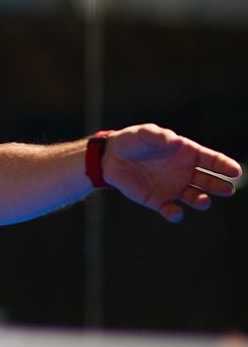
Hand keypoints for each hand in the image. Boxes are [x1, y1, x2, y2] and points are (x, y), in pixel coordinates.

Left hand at [103, 124, 241, 222]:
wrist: (111, 157)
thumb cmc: (132, 141)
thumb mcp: (144, 133)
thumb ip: (159, 135)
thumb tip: (174, 140)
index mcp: (187, 154)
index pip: (212, 160)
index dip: (225, 166)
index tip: (235, 171)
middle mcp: (185, 172)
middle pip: (208, 181)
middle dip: (219, 186)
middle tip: (227, 189)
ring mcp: (173, 187)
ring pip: (194, 197)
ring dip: (201, 200)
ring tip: (203, 201)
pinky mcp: (158, 200)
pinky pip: (170, 210)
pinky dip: (175, 214)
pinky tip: (175, 212)